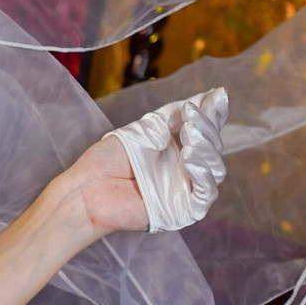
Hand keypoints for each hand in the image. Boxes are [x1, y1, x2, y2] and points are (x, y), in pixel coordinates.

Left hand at [63, 88, 228, 239]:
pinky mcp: (185, 210)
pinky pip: (206, 193)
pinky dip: (203, 174)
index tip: (218, 95)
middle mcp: (186, 169)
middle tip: (192, 117)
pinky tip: (191, 158)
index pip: (206, 130)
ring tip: (190, 134)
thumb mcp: (146, 128)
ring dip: (206, 149)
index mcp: (178, 149)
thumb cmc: (109, 160)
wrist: (88, 188)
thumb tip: (211, 94)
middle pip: (213, 147)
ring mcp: (186, 189)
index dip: (213, 114)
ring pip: (214, 169)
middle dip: (206, 129)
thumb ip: (176, 114)